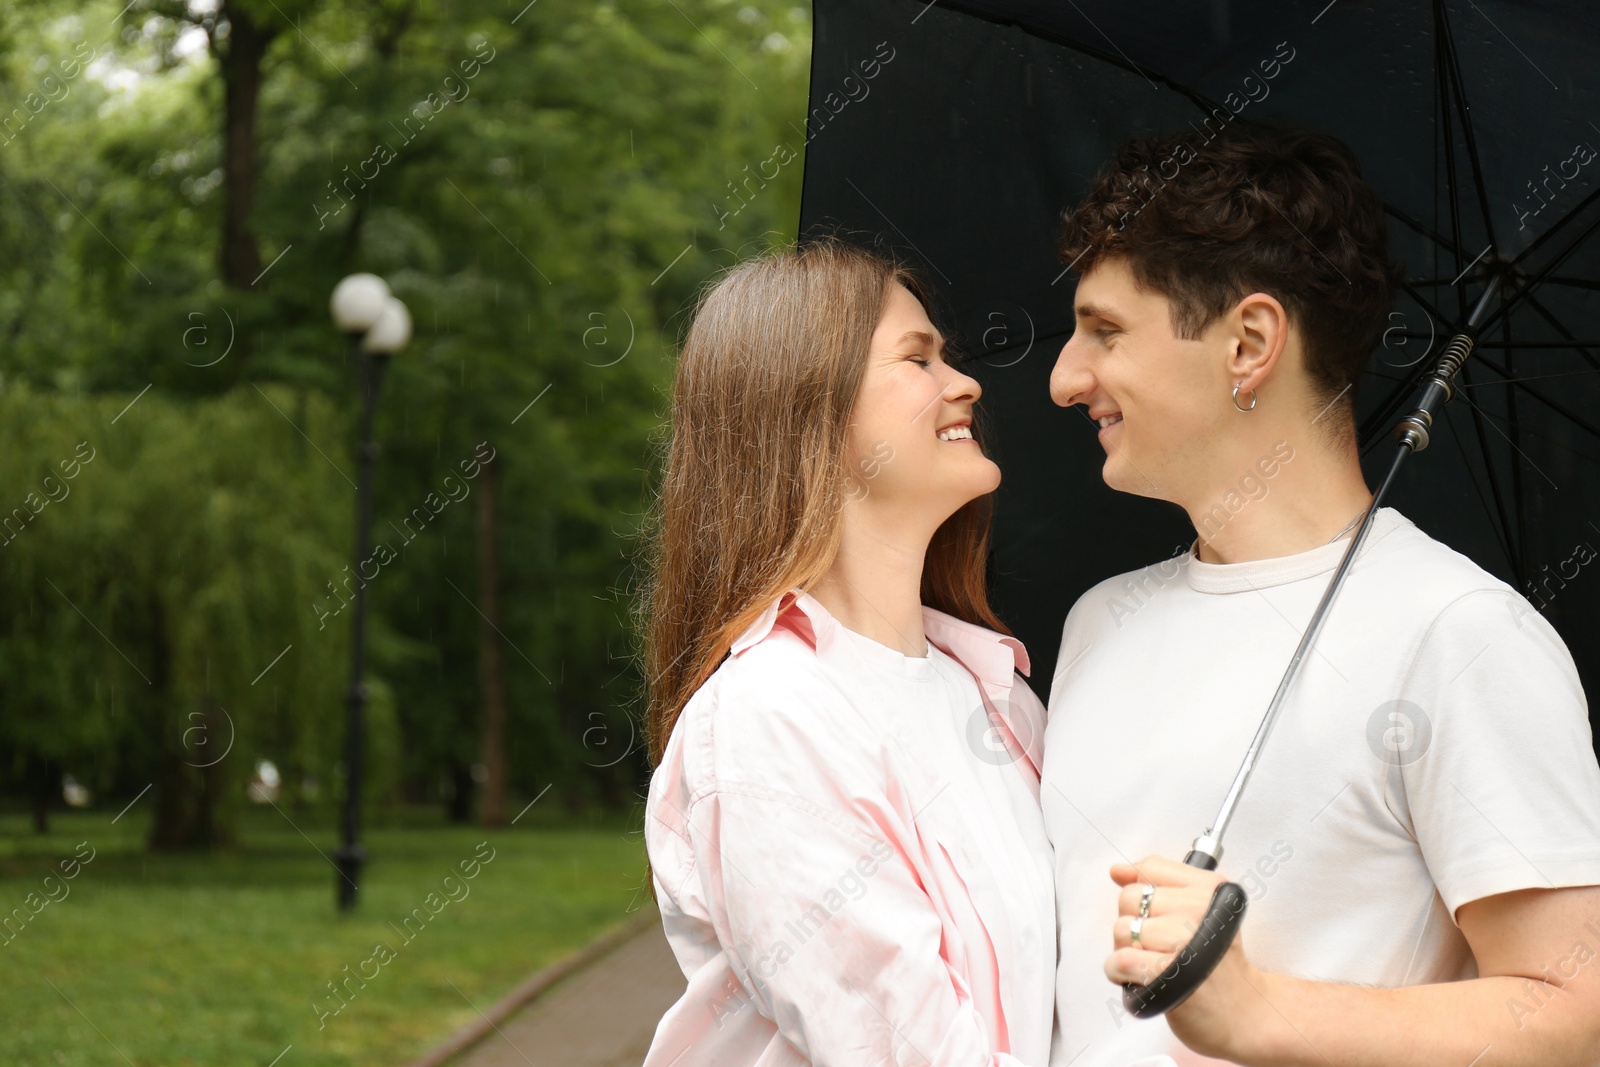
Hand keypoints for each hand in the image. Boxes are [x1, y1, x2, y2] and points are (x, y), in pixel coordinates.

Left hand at [1105, 855, 1272, 1062]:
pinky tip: (1139, 979)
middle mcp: (1199, 908)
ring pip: (1122, 929)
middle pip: (1129, 898)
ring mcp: (1184, 939)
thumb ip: (1159, 882)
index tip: (1157, 914)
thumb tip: (1118, 870)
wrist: (1243, 1014)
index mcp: (1208, 888)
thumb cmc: (1217, 964)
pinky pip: (1120, 960)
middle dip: (1133, 924)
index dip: (1144, 893)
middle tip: (1156, 945)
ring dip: (1126, 951)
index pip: (1150, 868)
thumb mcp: (1201, 911)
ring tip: (1151, 963)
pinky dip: (1120, 974)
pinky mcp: (1168, 971)